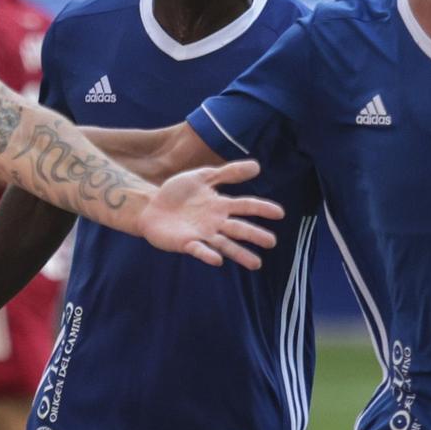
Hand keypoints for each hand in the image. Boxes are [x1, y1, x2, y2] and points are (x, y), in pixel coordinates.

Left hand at [137, 159, 283, 267]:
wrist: (150, 205)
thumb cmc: (177, 192)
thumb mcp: (202, 176)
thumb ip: (228, 172)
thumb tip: (257, 166)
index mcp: (220, 205)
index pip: (245, 206)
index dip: (262, 209)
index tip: (280, 213)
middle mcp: (214, 222)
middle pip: (238, 228)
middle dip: (255, 235)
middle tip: (272, 242)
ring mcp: (201, 234)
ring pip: (224, 244)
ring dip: (240, 253)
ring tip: (256, 264)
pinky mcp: (185, 243)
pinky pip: (198, 250)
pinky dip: (208, 255)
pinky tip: (218, 260)